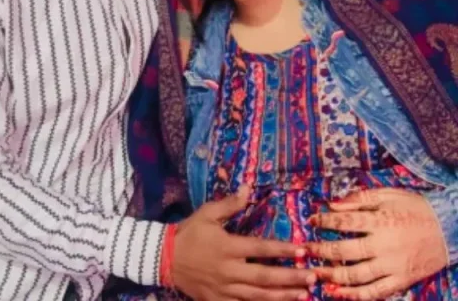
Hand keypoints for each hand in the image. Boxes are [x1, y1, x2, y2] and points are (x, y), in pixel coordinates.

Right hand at [171, 187, 314, 300]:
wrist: (163, 258)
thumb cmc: (188, 234)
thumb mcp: (206, 214)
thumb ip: (229, 204)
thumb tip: (248, 187)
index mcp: (227, 247)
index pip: (260, 248)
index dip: (283, 250)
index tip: (304, 250)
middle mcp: (228, 270)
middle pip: (265, 276)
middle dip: (291, 277)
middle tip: (312, 277)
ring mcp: (223, 288)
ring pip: (258, 296)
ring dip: (282, 296)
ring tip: (303, 294)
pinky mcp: (217, 300)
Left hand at [307, 188, 447, 299]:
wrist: (450, 228)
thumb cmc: (417, 208)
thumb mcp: (389, 195)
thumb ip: (360, 198)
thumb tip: (332, 204)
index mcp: (380, 221)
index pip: (343, 222)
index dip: (323, 222)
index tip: (311, 221)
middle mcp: (384, 245)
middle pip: (344, 251)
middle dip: (320, 251)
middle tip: (305, 250)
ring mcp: (393, 265)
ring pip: (356, 275)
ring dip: (332, 275)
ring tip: (315, 273)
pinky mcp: (402, 280)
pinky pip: (375, 291)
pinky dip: (355, 294)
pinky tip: (338, 293)